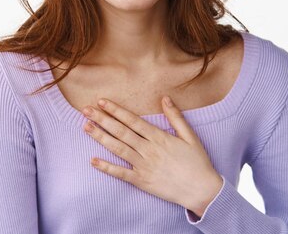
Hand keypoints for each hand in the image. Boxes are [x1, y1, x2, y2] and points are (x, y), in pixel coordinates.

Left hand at [81, 96, 223, 215]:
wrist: (202, 190)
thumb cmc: (197, 162)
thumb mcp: (190, 136)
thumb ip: (175, 116)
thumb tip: (165, 97)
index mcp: (159, 137)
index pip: (132, 120)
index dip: (116, 110)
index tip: (102, 101)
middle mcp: (149, 150)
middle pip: (121, 132)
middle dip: (102, 119)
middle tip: (85, 110)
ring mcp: (144, 166)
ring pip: (118, 149)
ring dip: (100, 137)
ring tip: (85, 127)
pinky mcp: (141, 181)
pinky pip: (121, 173)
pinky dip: (106, 167)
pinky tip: (93, 160)